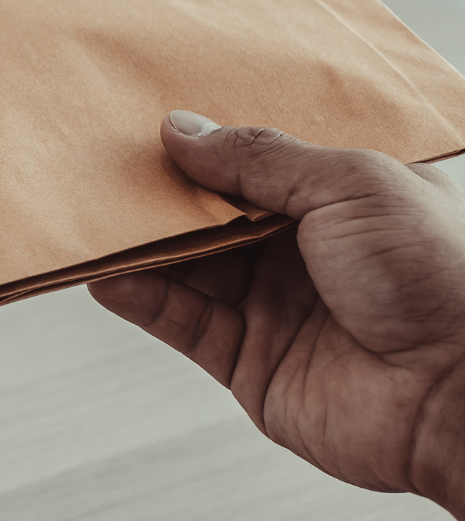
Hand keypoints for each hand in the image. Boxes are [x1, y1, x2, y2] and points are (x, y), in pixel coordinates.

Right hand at [90, 111, 464, 517]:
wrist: (457, 392)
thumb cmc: (437, 275)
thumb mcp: (349, 184)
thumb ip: (259, 159)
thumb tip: (183, 131)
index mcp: (350, 198)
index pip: (264, 164)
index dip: (213, 146)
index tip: (155, 127)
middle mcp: (311, 251)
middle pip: (215, 216)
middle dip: (164, 195)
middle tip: (108, 168)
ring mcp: (277, 307)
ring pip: (189, 268)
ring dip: (141, 246)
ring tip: (92, 218)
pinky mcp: (248, 363)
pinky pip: (182, 323)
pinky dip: (142, 298)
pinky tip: (109, 273)